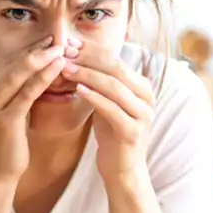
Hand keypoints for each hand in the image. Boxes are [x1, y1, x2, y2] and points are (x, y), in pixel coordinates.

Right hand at [0, 37, 66, 182]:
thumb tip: (34, 59)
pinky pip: (27, 92)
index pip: (6, 60)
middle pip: (12, 63)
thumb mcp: (4, 106)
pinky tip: (58, 66)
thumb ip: (13, 85)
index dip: (29, 48)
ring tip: (61, 47)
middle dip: (37, 49)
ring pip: (18, 74)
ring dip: (42, 58)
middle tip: (59, 36)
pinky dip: (44, 77)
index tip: (49, 38)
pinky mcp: (4, 120)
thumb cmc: (5, 138)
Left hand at [60, 41, 154, 180]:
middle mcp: (147, 97)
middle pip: (116, 69)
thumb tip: (76, 56)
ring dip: (88, 75)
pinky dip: (94, 98)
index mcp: (142, 87)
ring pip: (114, 87)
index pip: (116, 60)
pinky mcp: (132, 132)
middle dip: (89, 59)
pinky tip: (78, 90)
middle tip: (66, 52)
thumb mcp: (107, 103)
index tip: (70, 43)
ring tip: (66, 68)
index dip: (93, 50)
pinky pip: (112, 109)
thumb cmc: (112, 134)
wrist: (122, 169)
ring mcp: (142, 115)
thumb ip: (100, 83)